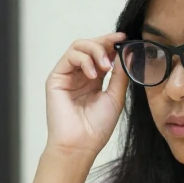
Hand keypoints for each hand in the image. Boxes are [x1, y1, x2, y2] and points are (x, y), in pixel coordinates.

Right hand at [45, 32, 130, 156]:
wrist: (81, 144)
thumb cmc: (96, 127)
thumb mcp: (115, 97)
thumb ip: (120, 75)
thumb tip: (127, 53)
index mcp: (93, 80)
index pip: (101, 53)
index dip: (112, 43)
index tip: (125, 38)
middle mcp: (79, 75)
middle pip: (89, 45)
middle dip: (104, 42)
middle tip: (117, 45)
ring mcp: (67, 75)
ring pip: (79, 46)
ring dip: (95, 50)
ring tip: (106, 65)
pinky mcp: (56, 78)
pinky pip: (69, 57)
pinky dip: (84, 60)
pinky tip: (93, 74)